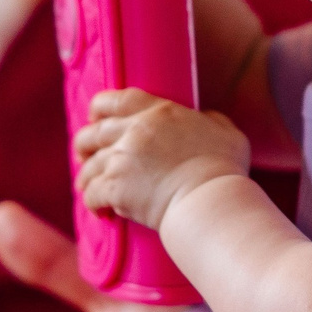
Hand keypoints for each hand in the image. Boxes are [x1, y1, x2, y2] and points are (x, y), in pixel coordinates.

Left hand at [74, 89, 248, 228]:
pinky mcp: (114, 188)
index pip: (116, 100)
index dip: (99, 108)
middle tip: (83, 155)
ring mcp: (121, 159)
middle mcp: (134, 131)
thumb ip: (212, 121)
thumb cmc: (224, 169)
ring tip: (88, 188)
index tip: (94, 117)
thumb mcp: (227, 133)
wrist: (210, 200)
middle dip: (83, 145)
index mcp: (159, 112)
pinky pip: (91, 194)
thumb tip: (205, 118)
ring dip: (86, 178)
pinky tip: (100, 211)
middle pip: (93, 133)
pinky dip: (92, 203)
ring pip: (89, 166)